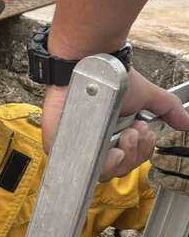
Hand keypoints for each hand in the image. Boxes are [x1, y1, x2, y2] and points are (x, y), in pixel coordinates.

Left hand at [42, 68, 188, 180]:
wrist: (90, 64)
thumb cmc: (111, 79)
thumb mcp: (147, 96)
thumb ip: (167, 109)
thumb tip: (186, 122)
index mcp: (114, 137)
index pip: (130, 162)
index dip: (142, 152)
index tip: (145, 131)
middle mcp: (96, 144)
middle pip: (119, 169)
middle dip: (134, 153)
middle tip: (135, 131)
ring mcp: (77, 146)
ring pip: (103, 172)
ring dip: (122, 157)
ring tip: (125, 134)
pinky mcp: (60, 144)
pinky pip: (77, 167)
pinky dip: (97, 163)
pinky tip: (109, 151)